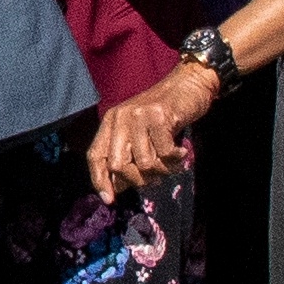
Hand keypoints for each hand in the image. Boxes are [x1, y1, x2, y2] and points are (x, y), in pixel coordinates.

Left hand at [90, 62, 214, 196]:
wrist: (188, 84)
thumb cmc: (164, 113)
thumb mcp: (139, 133)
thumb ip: (126, 156)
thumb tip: (116, 189)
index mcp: (111, 122)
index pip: (95, 156)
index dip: (99, 180)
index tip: (110, 200)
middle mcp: (120, 117)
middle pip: (117, 165)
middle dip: (137, 180)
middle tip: (155, 177)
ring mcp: (138, 116)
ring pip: (144, 163)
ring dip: (162, 170)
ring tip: (171, 161)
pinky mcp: (159, 116)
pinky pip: (164, 154)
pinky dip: (175, 159)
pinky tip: (181, 151)